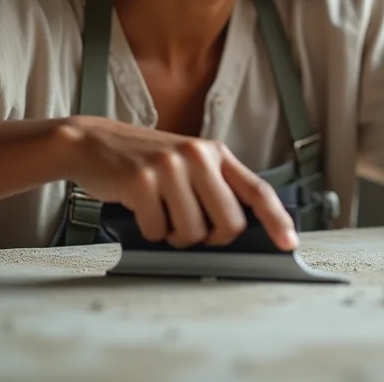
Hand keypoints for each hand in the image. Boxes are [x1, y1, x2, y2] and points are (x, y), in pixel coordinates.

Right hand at [57, 116, 298, 250]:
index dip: (276, 218)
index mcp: (215, 152)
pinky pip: (157, 231)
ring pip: (193, 232)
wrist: (95, 142)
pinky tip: (141, 208)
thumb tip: (239, 228)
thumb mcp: (187, 161)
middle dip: (212, 237)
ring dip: (175, 235)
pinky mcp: (142, 181)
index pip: (257, 188)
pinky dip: (149, 230)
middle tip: (191, 225)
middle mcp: (197, 155)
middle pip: (228, 222)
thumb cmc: (143, 159)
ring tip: (162, 211)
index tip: (288, 242)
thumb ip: (214, 186)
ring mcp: (170, 167)